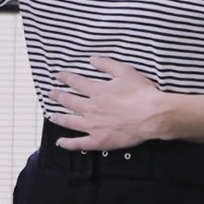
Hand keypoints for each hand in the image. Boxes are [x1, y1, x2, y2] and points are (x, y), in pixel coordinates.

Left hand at [48, 56, 170, 150]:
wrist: (152, 116)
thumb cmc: (141, 92)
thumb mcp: (125, 71)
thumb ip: (106, 64)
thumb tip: (91, 59)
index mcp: (97, 91)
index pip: (76, 82)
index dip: (65, 78)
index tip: (58, 76)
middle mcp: (90, 108)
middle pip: (69, 101)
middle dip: (58, 96)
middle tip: (51, 93)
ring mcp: (93, 126)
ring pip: (70, 122)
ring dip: (59, 117)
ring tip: (52, 115)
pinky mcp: (98, 141)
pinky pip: (79, 143)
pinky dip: (68, 143)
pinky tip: (60, 142)